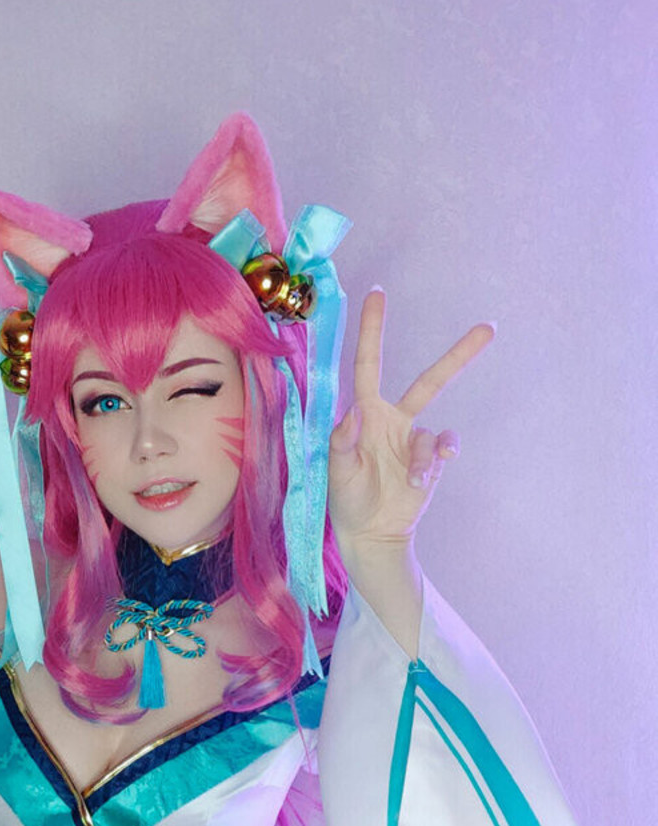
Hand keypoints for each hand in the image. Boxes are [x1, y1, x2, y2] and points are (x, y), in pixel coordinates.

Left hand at [328, 289, 493, 556]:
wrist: (372, 533)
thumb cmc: (347, 499)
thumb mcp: (336, 472)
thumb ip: (343, 442)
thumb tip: (354, 412)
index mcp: (366, 414)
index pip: (369, 365)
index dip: (372, 330)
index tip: (378, 292)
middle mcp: (394, 420)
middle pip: (430, 381)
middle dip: (459, 356)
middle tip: (489, 328)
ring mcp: (416, 440)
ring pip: (434, 433)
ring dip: (427, 457)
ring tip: (414, 482)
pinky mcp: (433, 462)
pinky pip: (445, 450)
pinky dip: (438, 462)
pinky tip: (425, 479)